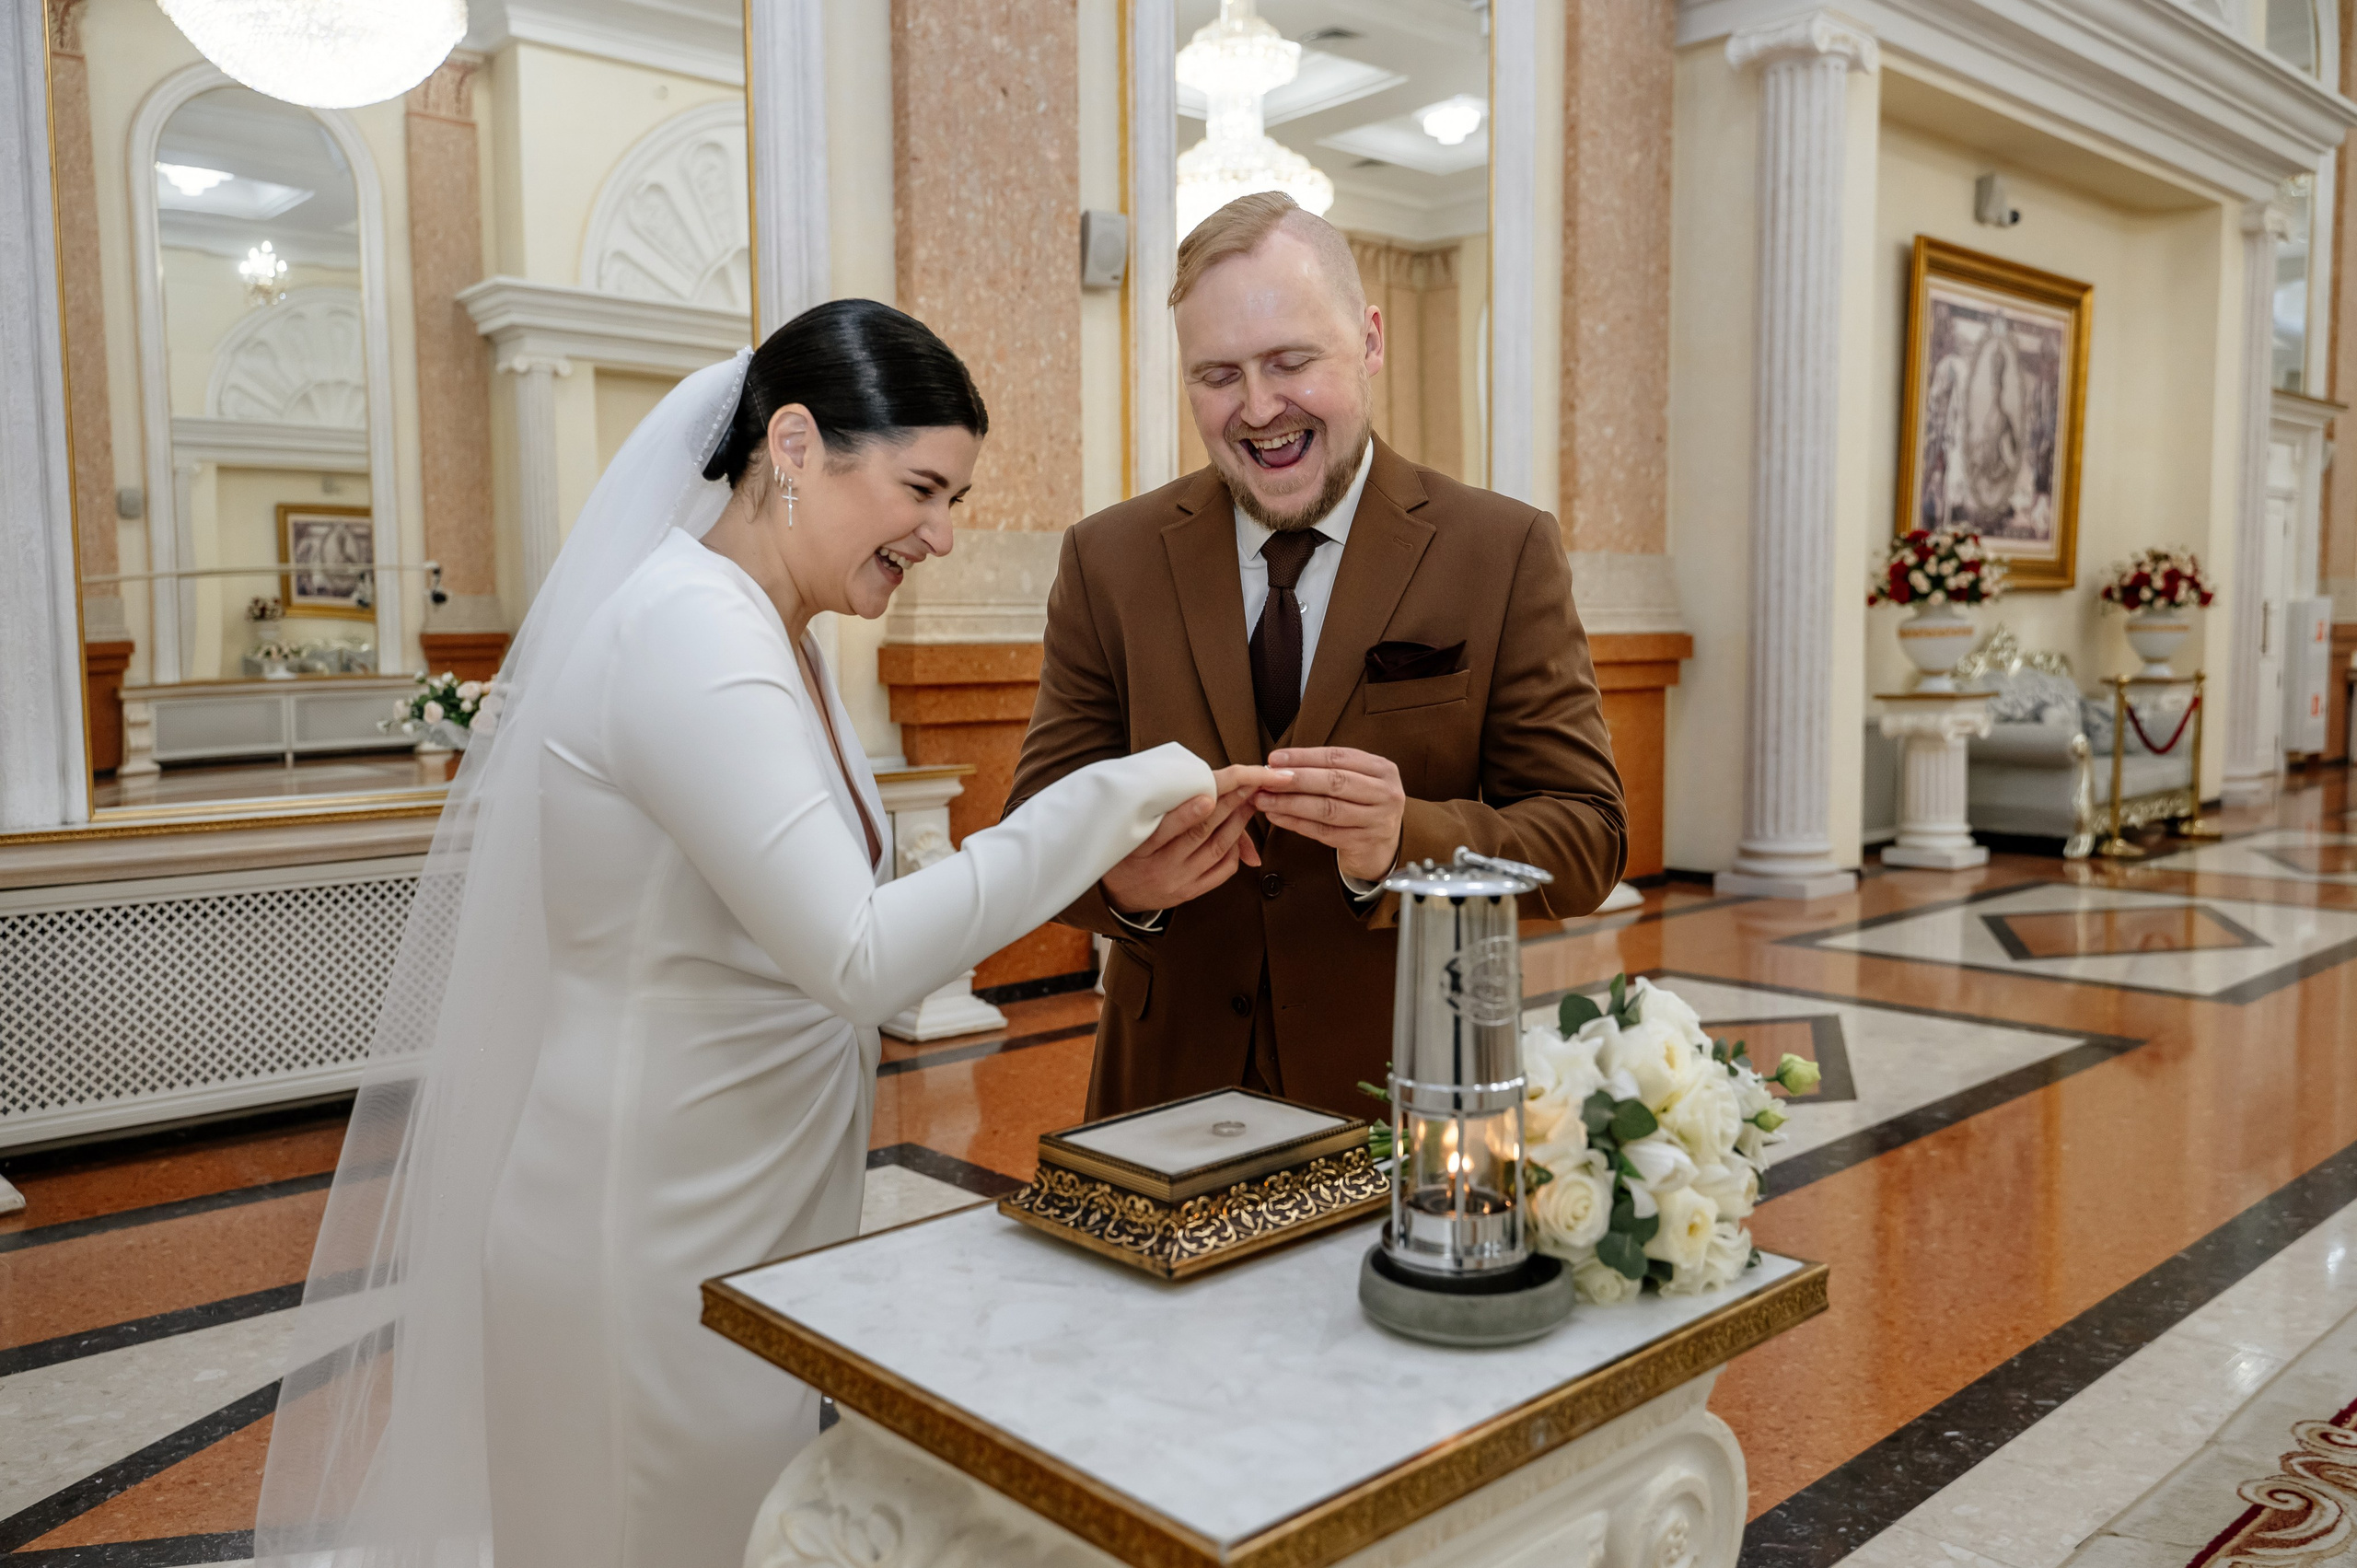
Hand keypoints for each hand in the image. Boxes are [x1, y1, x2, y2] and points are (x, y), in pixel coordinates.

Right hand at [1102, 765, 1282, 914]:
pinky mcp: (1191, 892)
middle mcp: (1161, 866)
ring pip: (1216, 849)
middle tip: (1245, 785)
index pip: (1167, 829)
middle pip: (1199, 834)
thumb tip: (1198, 794)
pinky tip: (1238, 833)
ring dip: (1237, 824)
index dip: (1189, 813)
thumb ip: (1160, 812)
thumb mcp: (1132, 831)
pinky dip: (1235, 850)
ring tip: (1248, 802)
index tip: (1208, 797)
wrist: (1119, 894)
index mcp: (1141, 848)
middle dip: (1227, 806)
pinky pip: (1222, 871)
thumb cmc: (1128, 852)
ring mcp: (1178, 881)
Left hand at [1257, 747, 1404, 882]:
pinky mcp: (1363, 843)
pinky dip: (1296, 823)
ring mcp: (1377, 820)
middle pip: (1334, 782)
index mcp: (1382, 769)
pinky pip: (1323, 831)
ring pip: (1327, 809)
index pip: (1338, 757)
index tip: (1276, 758)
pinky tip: (1278, 817)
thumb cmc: (1363, 806)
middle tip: (1267, 779)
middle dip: (1296, 779)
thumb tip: (1279, 764)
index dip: (1304, 756)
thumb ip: (1325, 770)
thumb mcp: (1356, 781)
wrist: (1383, 847)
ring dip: (1290, 803)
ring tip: (1265, 800)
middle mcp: (1385, 793)